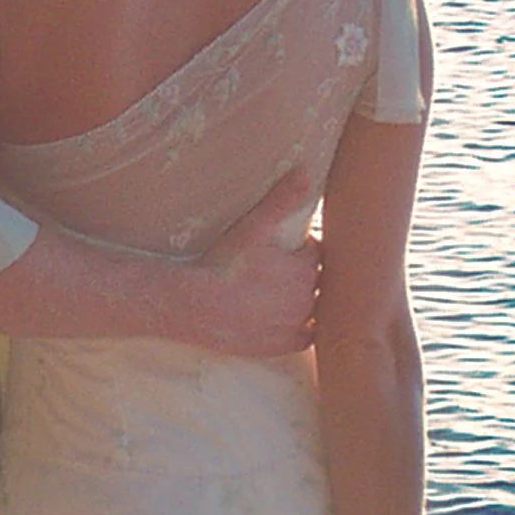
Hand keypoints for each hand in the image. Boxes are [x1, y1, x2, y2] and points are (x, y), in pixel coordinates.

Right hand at [178, 176, 322, 360]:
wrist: (195, 305)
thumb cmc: (223, 264)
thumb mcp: (254, 226)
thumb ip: (282, 199)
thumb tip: (305, 170)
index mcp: (305, 267)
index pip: (318, 253)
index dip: (305, 249)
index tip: (292, 248)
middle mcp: (307, 297)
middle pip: (319, 281)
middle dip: (308, 275)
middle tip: (285, 271)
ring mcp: (296, 323)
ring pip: (317, 309)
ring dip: (308, 301)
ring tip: (286, 294)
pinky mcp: (282, 344)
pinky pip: (307, 338)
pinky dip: (304, 330)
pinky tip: (291, 321)